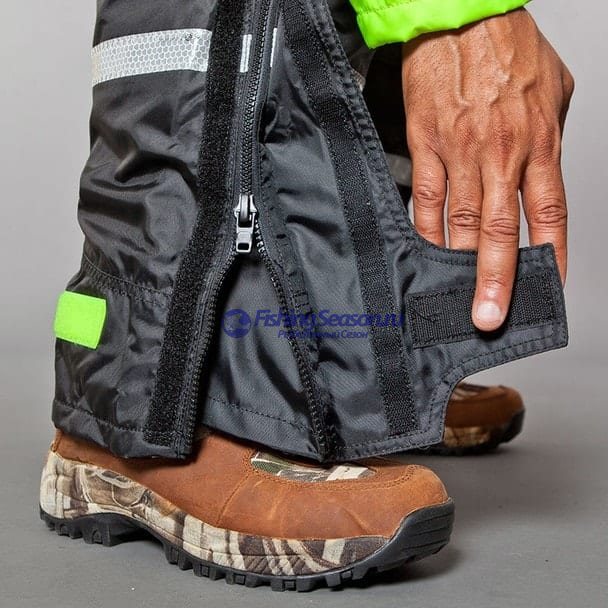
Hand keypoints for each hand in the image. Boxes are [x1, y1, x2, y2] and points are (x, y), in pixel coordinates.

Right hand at [401, 8, 573, 330]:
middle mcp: (501, 154)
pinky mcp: (425, 147)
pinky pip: (425, 199)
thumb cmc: (506, 47)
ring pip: (462, 222)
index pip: (549, 212)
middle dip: (498, 279)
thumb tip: (547, 167)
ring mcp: (460, 153)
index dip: (550, 254)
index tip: (547, 286)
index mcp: (538, 141)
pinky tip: (428, 253)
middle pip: (502, 230)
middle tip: (490, 315)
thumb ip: (552, 137)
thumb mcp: (554, 88)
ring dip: (460, 265)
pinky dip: (427, 230)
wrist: (460, 17)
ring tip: (457, 298)